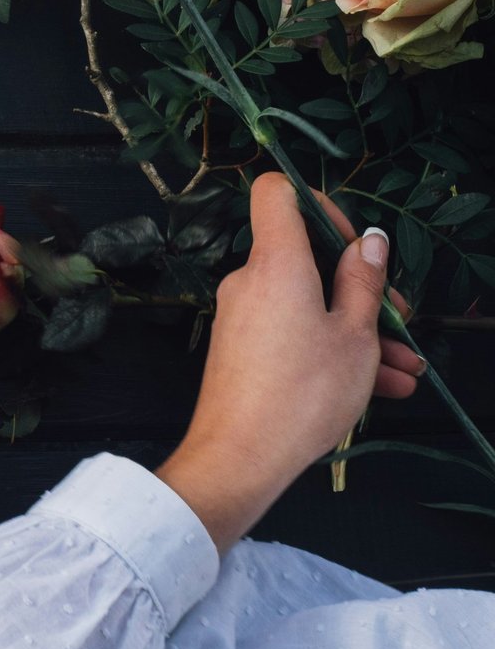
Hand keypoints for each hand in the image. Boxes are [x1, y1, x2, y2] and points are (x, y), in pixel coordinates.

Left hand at [156, 173, 424, 552]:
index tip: (354, 243)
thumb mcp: (354, 335)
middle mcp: (251, 280)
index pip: (277, 192)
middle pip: (306, 257)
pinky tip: (383, 385)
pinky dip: (332, 349)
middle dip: (360, 284)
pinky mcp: (243, 346)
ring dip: (359, 329)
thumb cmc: (304, 392)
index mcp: (275, 261)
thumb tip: (368, 240)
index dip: (320, 203)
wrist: (240, 456)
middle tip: (401, 320)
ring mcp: (243, 314)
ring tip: (407, 368)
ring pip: (309, 304)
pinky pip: (293, 331)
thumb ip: (363, 282)